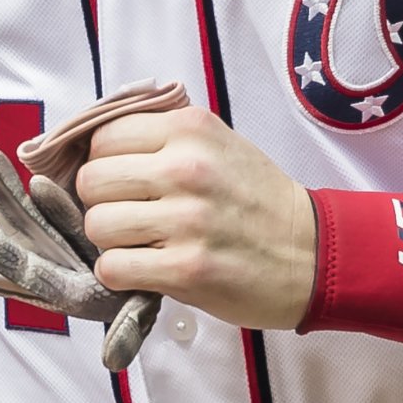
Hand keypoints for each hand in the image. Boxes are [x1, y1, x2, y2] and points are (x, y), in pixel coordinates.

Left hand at [75, 106, 317, 331]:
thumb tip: (94, 148)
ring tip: (143, 243)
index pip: (102, 138)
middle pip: (91, 182)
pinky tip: (147, 267)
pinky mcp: (186, 269)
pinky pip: (113, 268)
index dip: (104, 162)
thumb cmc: (258, 200)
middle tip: (132, 214)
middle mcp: (187, 168)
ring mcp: (187, 220)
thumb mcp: (219, 143)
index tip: (123, 179)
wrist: (311, 252)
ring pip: (96, 226)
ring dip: (112, 241)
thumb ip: (164, 137)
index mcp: (192, 129)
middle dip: (102, 202)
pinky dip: (121, 273)